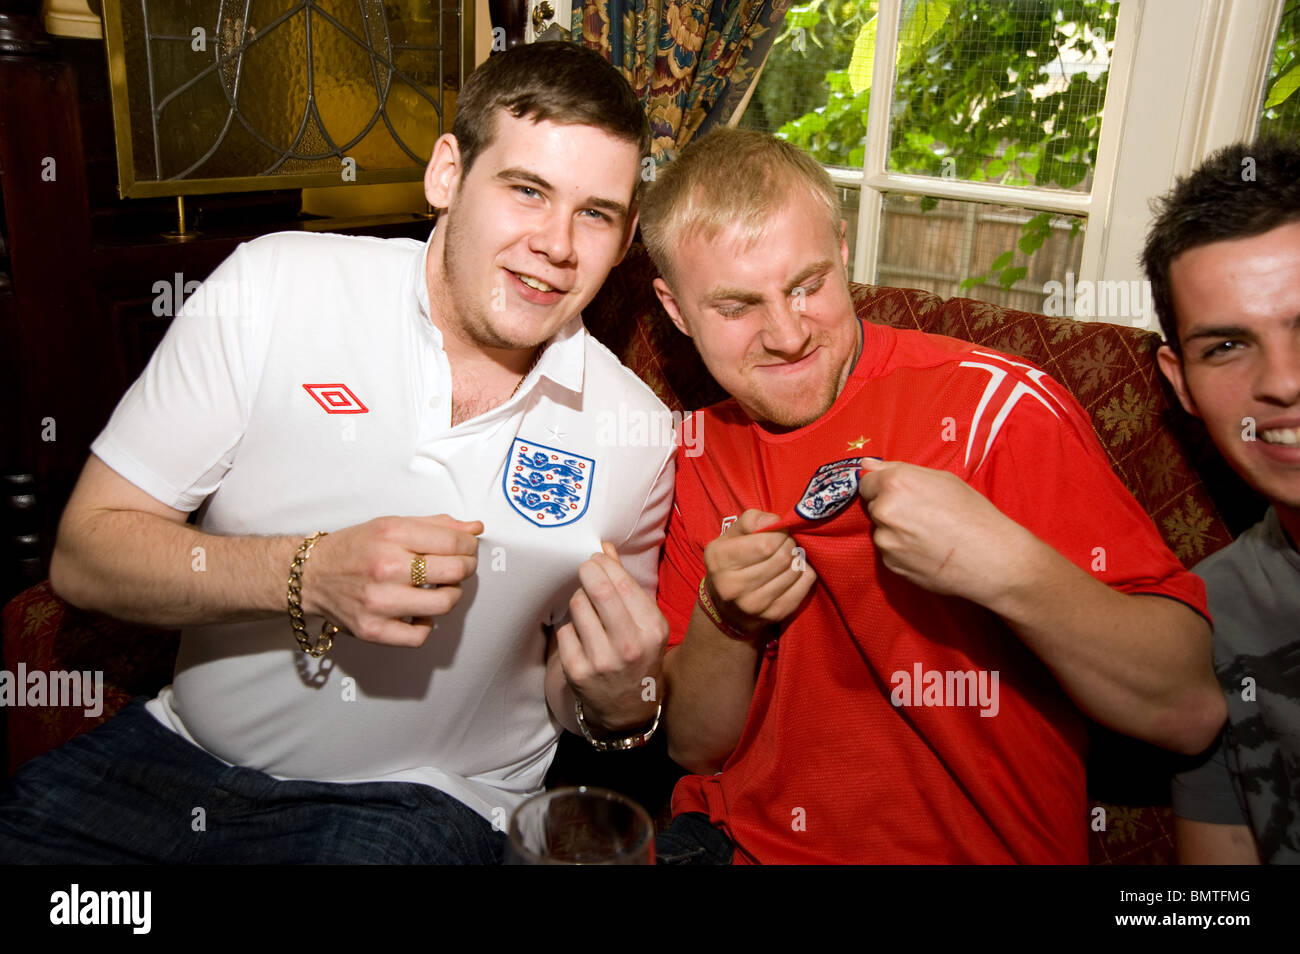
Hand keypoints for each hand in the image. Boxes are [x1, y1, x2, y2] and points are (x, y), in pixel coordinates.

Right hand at [302, 514, 481, 646]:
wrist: (312, 576)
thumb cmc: (355, 549)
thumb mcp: (392, 525)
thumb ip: (437, 526)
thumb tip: (475, 529)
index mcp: (392, 535)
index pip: (454, 543)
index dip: (470, 546)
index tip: (467, 549)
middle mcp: (386, 568)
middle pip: (455, 572)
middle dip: (466, 568)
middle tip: (460, 567)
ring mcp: (380, 602)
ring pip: (444, 604)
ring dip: (451, 595)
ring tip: (440, 588)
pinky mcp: (373, 630)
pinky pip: (420, 635)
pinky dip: (426, 624)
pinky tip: (418, 611)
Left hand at [555, 543, 667, 732]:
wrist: (629, 709)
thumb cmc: (639, 657)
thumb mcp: (646, 623)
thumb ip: (626, 584)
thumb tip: (606, 548)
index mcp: (652, 630)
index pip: (623, 583)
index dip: (605, 564)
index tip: (598, 559)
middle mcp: (629, 646)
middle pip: (598, 590)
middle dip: (588, 571)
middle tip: (586, 569)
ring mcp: (602, 661)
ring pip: (577, 606)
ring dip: (579, 599)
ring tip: (587, 607)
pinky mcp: (578, 672)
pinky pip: (565, 630)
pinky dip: (571, 627)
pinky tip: (582, 636)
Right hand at [702, 509, 816, 636]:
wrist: (727, 608)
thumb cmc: (731, 562)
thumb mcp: (730, 537)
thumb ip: (750, 521)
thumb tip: (775, 520)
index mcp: (720, 560)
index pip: (766, 544)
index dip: (779, 533)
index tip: (777, 532)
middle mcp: (733, 586)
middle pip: (782, 557)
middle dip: (789, 544)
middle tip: (785, 543)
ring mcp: (755, 604)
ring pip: (795, 570)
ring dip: (797, 558)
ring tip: (788, 556)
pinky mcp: (774, 614)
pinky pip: (804, 585)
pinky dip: (804, 573)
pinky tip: (793, 571)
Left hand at [857, 458, 1030, 603]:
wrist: (991, 558)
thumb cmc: (973, 514)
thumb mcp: (943, 480)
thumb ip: (898, 469)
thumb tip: (866, 465)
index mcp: (896, 483)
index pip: (866, 482)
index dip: (884, 487)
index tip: (902, 494)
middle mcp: (884, 510)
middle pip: (873, 506)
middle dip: (891, 508)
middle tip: (923, 515)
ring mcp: (885, 540)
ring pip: (881, 531)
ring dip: (896, 531)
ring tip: (929, 535)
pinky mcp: (890, 564)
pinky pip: (890, 552)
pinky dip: (903, 551)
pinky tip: (927, 550)